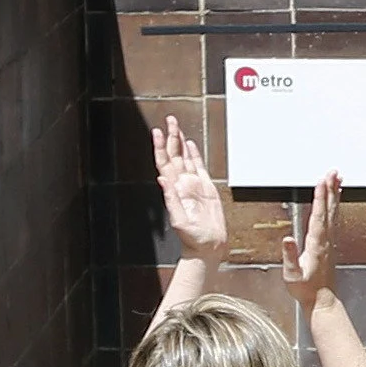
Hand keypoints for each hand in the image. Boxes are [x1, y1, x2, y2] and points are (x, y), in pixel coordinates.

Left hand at [152, 118, 234, 261]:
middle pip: (174, 155)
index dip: (161, 147)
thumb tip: (162, 180)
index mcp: (174, 190)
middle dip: (172, 137)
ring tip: (177, 126)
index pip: (164, 163)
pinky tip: (190, 144)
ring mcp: (193, 185)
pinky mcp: (206, 188)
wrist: (208, 246)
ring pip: (185, 157)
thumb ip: (171, 199)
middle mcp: (182, 184)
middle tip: (169, 120)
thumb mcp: (178, 220)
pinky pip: (198, 166)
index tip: (157, 132)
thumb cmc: (192, 238)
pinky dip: (194, 154)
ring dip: (181, 142)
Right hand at [278, 171, 346, 307]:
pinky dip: (335, 205)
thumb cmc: (305, 288)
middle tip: (333, 172)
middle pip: (329, 210)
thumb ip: (290, 256)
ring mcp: (330, 240)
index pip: (318, 216)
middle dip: (330, 189)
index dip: (320, 198)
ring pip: (334, 212)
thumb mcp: (292, 275)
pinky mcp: (330, 242)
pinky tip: (335, 199)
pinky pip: (334, 219)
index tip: (321, 181)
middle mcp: (326, 239)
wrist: (321, 298)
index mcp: (316, 244)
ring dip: (335, 194)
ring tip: (338, 178)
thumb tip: (287, 239)